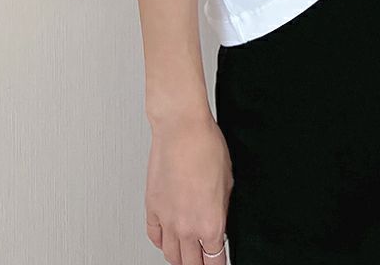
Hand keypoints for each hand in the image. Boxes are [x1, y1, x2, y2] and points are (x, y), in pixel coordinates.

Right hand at [144, 111, 232, 264]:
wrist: (181, 128)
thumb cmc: (206, 145)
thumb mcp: (228, 182)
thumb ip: (222, 209)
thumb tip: (219, 219)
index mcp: (211, 223)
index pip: (215, 260)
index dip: (218, 263)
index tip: (218, 260)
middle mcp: (187, 227)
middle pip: (191, 264)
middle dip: (199, 264)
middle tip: (203, 259)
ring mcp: (167, 219)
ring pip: (171, 256)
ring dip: (179, 258)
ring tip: (186, 254)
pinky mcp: (152, 207)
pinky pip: (154, 236)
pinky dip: (161, 241)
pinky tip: (167, 237)